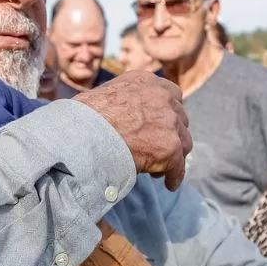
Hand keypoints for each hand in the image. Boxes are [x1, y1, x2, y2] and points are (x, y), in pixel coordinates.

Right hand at [74, 70, 191, 190]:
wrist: (83, 134)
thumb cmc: (83, 118)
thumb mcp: (106, 95)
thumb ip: (125, 100)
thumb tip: (124, 116)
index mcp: (147, 82)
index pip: (172, 94)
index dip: (169, 111)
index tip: (164, 124)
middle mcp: (163, 98)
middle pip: (180, 119)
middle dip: (171, 134)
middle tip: (158, 148)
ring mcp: (169, 123)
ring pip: (183, 142)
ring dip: (173, 155)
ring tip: (159, 168)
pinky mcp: (170, 147)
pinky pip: (178, 166)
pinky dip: (174, 176)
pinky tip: (169, 184)